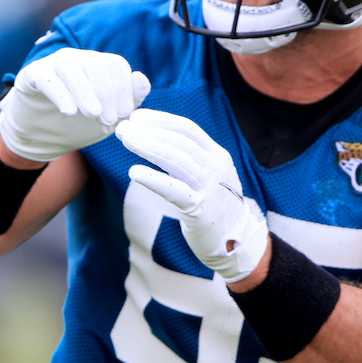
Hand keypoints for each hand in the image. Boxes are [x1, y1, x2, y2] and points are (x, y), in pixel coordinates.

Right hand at [0, 48, 150, 161]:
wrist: (41, 137)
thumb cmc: (79, 124)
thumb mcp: (108, 116)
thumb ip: (129, 99)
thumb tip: (141, 78)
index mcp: (97, 65)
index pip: (115, 64)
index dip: (124, 88)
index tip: (124, 114)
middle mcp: (76, 58)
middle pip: (95, 64)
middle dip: (106, 93)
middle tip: (109, 120)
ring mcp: (52, 64)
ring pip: (71, 68)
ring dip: (85, 92)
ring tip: (93, 114)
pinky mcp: (31, 75)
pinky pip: (46, 77)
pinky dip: (60, 93)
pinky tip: (69, 112)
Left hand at [115, 109, 267, 281]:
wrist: (238, 245)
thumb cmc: (215, 209)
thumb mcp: (208, 177)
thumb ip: (188, 160)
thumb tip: (155, 142)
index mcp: (217, 155)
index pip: (187, 129)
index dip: (161, 120)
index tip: (137, 117)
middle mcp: (216, 167)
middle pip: (179, 141)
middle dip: (149, 131)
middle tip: (123, 127)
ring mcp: (211, 187)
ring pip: (176, 159)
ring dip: (147, 146)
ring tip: (126, 139)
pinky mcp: (201, 210)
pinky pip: (174, 190)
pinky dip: (153, 179)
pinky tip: (134, 172)